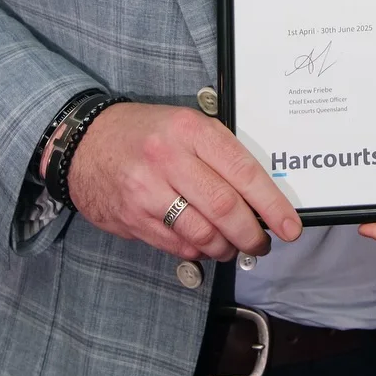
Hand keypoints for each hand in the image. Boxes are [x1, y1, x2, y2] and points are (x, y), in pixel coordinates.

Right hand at [67, 102, 301, 261]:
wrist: (84, 142)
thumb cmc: (145, 132)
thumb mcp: (186, 124)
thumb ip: (219, 154)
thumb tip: (259, 193)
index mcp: (192, 130)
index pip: (243, 171)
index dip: (271, 203)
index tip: (290, 225)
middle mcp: (170, 159)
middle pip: (224, 207)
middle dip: (252, 233)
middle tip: (263, 243)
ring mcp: (148, 192)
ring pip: (201, 233)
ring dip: (226, 247)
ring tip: (234, 246)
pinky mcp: (132, 219)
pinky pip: (176, 245)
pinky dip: (198, 251)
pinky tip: (205, 246)